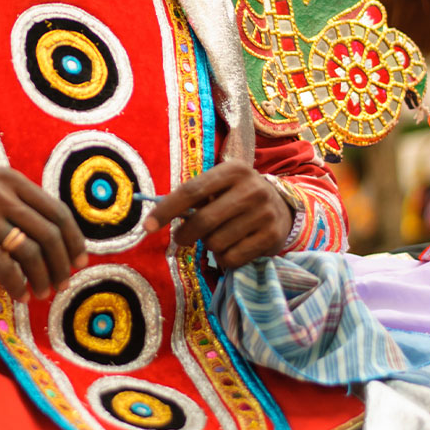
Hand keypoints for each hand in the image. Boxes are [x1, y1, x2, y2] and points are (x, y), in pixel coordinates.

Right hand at [0, 168, 87, 301]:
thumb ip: (22, 211)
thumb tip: (60, 244)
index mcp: (11, 179)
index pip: (56, 209)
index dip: (73, 239)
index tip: (80, 262)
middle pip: (47, 232)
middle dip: (60, 263)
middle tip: (62, 284)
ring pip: (28, 250)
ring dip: (41, 277)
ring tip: (41, 292)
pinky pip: (2, 264)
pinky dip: (16, 283)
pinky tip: (19, 294)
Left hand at [143, 160, 292, 268]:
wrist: (282, 207)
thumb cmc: (237, 195)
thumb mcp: (220, 186)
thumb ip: (195, 196)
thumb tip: (159, 214)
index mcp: (233, 170)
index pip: (191, 191)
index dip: (166, 210)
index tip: (147, 226)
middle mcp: (251, 189)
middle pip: (202, 220)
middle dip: (185, 234)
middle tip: (181, 238)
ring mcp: (264, 214)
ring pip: (216, 243)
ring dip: (209, 246)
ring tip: (218, 237)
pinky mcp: (272, 237)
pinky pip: (232, 258)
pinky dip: (224, 259)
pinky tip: (232, 248)